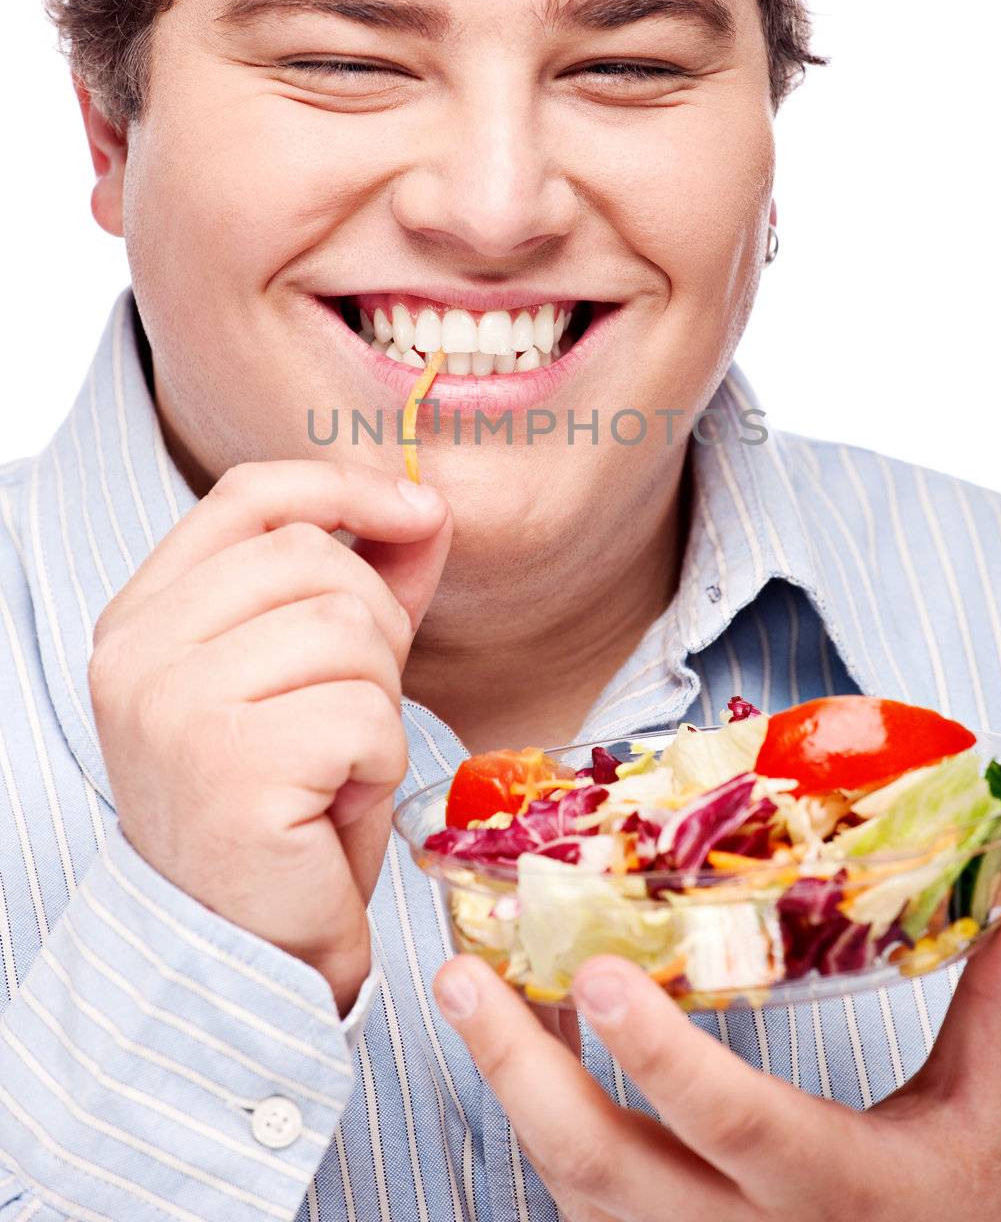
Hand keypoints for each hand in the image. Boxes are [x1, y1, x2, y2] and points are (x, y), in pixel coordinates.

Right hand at [90, 459, 450, 1014]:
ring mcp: (173, 707)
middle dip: (376, 628)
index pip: (248, 494)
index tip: (418, 509)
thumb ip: (361, 583)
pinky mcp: (229, 767)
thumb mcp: (314, 672)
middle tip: (351, 714)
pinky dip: (380, 764)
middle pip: (316, 557)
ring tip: (336, 766)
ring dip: (379, 704)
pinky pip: (368, 715)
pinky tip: (335, 807)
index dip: (344, 486)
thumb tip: (426, 506)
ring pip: (350, 629)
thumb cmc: (283, 806)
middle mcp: (137, 652)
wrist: (245, 951)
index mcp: (142, 615)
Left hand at [434, 880, 1000, 1220]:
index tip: (597, 974)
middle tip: (459, 978)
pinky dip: (538, 1112)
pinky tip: (521, 1035)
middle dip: (520, 1071)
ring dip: (510, 1083)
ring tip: (465, 986)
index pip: (735, 1124)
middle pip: (603, 1168)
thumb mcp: (981, 1125)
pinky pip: (575, 1197)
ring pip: (570, 1186)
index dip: (662, 1057)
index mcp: (833, 1191)